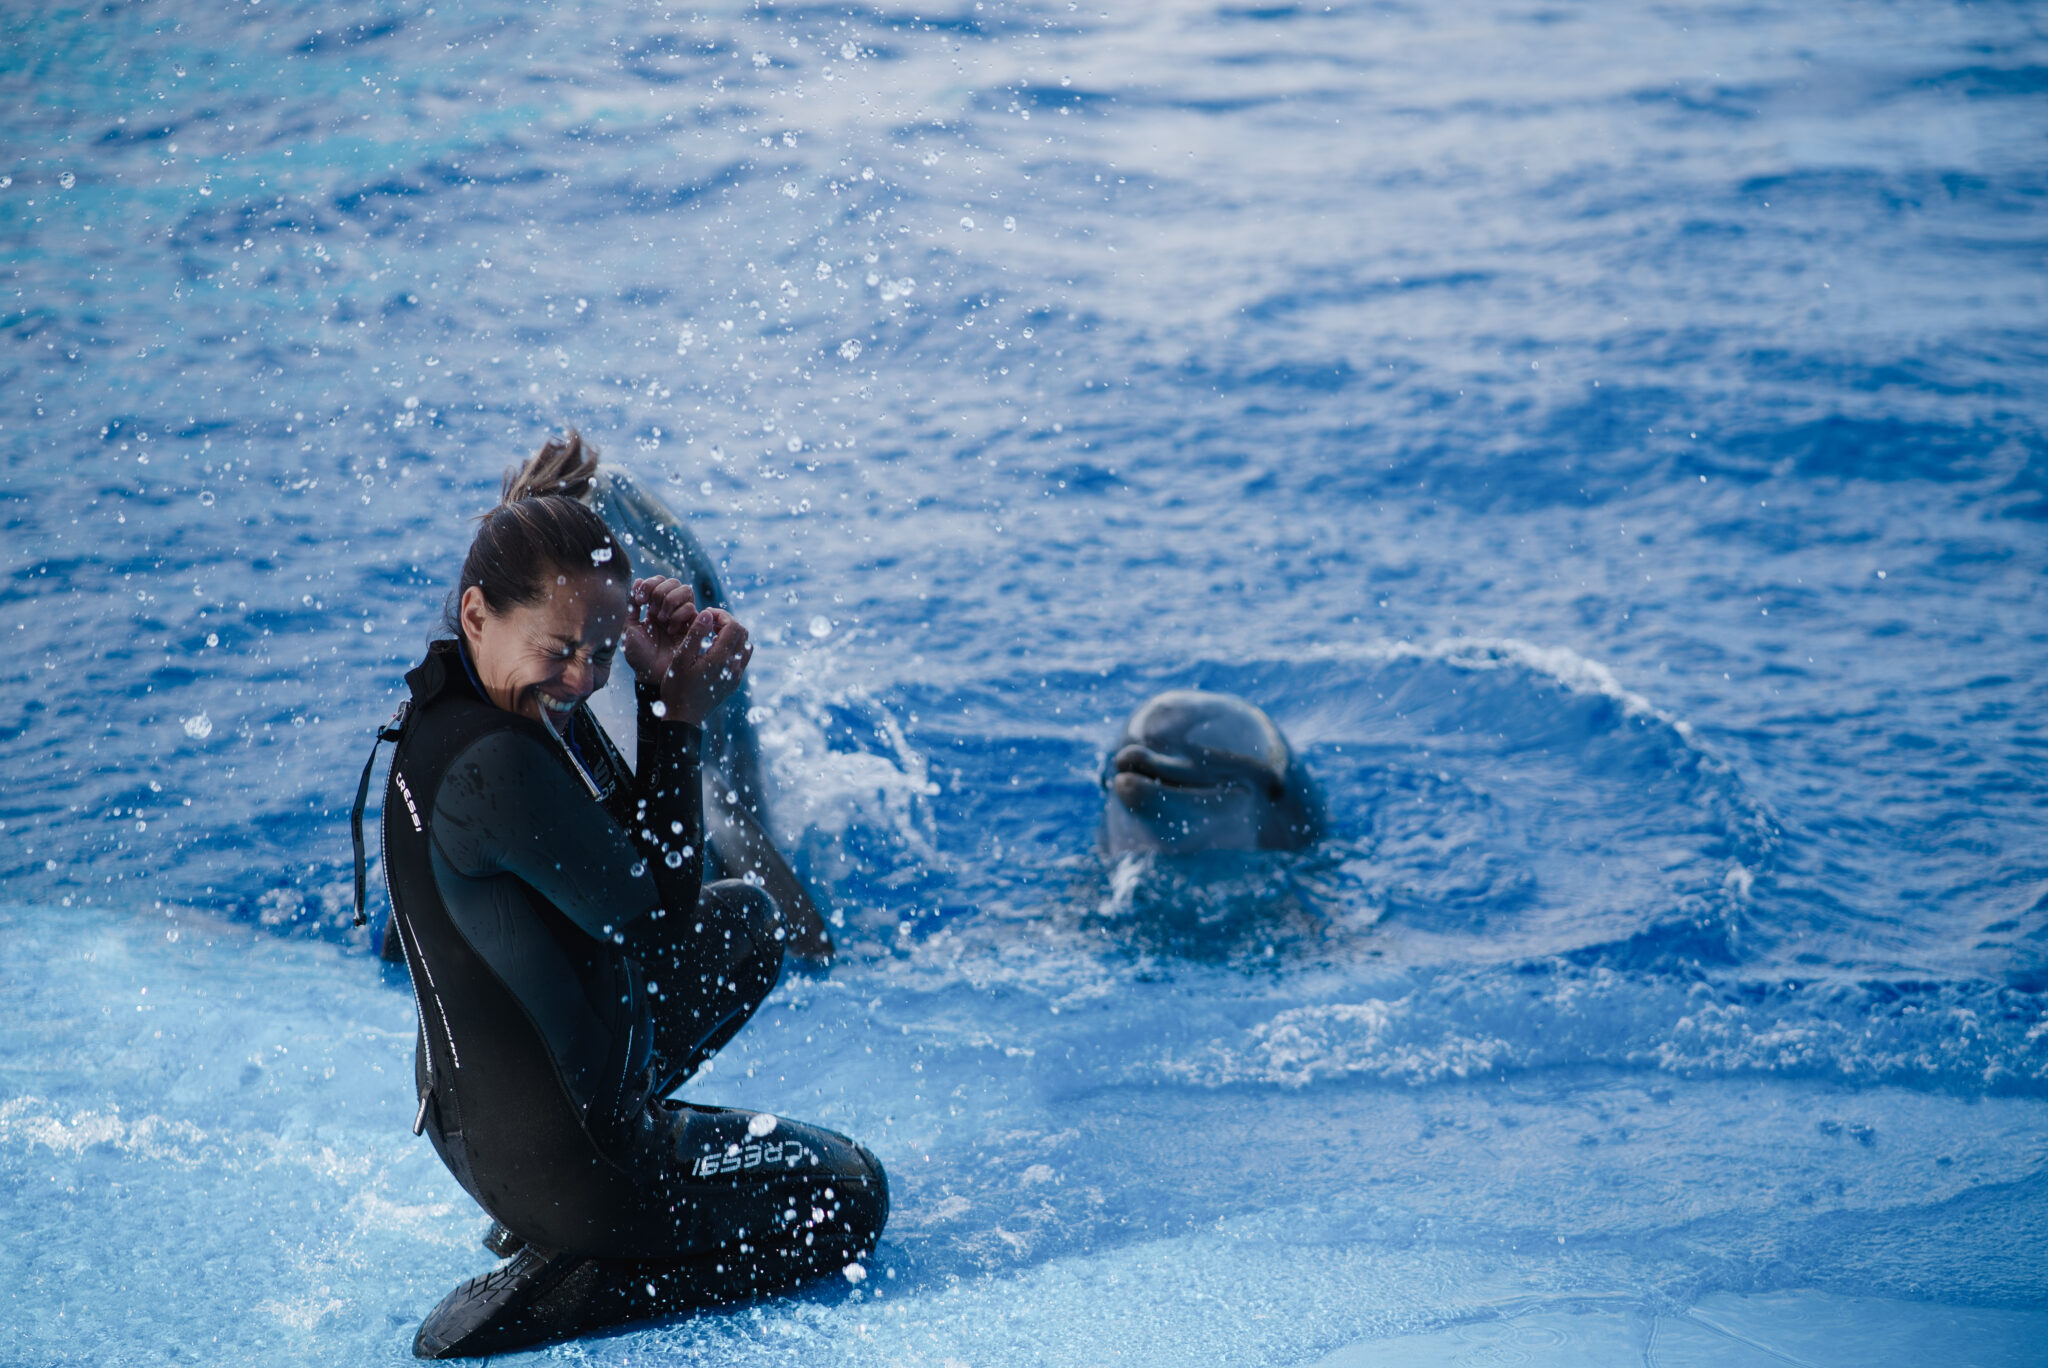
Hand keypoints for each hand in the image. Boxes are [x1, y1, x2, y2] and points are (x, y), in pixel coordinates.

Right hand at [625, 577, 751, 726]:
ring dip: (731, 635)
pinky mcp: (734, 683)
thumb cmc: (676, 688)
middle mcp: (733, 667)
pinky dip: (732, 648)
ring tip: (711, 636)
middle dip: (727, 623)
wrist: (683, 719)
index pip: (734, 626)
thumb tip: (708, 614)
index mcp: (720, 659)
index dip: (721, 615)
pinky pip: (741, 659)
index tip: (706, 616)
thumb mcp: (680, 659)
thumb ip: (695, 634)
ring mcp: (736, 676)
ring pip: (745, 645)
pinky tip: (713, 651)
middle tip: (708, 624)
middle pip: (743, 633)